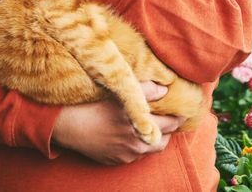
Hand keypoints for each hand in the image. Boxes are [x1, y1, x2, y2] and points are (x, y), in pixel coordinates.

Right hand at [51, 81, 187, 164]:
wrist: (69, 126)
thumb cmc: (94, 105)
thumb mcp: (120, 93)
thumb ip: (147, 90)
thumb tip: (165, 90)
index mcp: (141, 126)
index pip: (172, 124)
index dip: (179, 116)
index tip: (182, 111)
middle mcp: (137, 144)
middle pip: (164, 141)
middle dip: (168, 131)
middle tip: (168, 120)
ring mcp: (126, 156)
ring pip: (149, 150)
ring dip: (153, 139)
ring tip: (151, 127)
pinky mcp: (116, 161)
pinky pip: (134, 155)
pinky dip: (137, 146)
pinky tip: (131, 135)